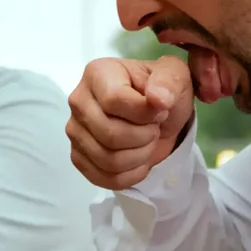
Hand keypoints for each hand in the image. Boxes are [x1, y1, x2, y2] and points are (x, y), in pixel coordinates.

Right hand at [67, 55, 195, 189]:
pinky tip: (139, 161)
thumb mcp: (175, 77)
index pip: (114, 100)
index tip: (160, 111)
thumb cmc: (163, 93)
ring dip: (139, 157)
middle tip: (154, 129)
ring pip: (108, 159)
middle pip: (110, 134)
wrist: (157, 118)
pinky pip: (104, 177)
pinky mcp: (78, 156)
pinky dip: (130, 175)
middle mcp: (78, 100)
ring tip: (146, 142)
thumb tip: (158, 99)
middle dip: (144, 137)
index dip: (144, 113)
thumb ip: (169, 83)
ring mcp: (75, 131)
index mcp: (97, 73)